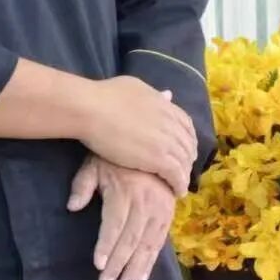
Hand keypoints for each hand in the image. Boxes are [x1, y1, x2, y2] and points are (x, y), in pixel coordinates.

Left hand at [68, 155, 177, 279]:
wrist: (153, 145)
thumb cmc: (115, 157)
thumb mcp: (95, 163)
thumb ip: (82, 185)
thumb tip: (72, 207)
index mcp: (125, 191)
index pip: (115, 224)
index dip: (107, 245)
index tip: (98, 265)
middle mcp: (145, 203)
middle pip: (130, 240)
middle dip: (118, 265)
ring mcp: (160, 210)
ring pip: (147, 245)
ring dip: (135, 269)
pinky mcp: (168, 216)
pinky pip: (159, 243)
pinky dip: (150, 262)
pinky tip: (142, 279)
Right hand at [77, 75, 196, 196]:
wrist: (92, 109)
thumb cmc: (104, 96)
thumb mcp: (135, 87)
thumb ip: (154, 95)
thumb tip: (168, 95)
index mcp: (165, 106)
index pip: (186, 125)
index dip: (187, 138)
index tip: (184, 147)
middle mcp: (170, 123)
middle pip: (187, 144)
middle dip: (188, 158)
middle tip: (183, 169)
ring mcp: (166, 141)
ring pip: (184, 161)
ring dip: (184, 173)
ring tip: (181, 184)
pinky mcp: (158, 158)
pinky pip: (176, 174)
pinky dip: (180, 184)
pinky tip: (177, 191)